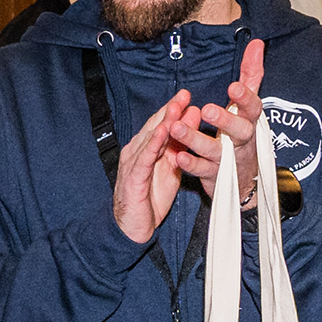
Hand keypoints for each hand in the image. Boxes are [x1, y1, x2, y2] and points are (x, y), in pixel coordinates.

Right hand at [111, 87, 197, 242]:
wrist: (133, 227)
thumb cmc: (149, 198)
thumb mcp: (170, 171)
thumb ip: (178, 150)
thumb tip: (188, 130)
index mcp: (146, 149)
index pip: (160, 125)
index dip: (173, 110)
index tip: (187, 96)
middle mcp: (137, 151)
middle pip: (155, 126)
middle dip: (170, 109)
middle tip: (184, 94)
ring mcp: (133, 163)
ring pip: (150, 138)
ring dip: (163, 122)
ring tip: (175, 107)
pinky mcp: (133, 177)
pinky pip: (144, 158)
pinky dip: (152, 143)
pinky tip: (162, 132)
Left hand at [160, 40, 267, 205]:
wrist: (244, 179)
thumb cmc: (241, 133)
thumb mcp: (247, 105)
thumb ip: (251, 75)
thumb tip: (256, 43)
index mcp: (249, 120)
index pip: (253, 108)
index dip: (245, 98)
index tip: (233, 86)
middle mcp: (241, 140)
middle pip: (239, 131)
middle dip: (224, 120)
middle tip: (207, 109)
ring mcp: (228, 159)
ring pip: (214, 151)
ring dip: (195, 139)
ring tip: (176, 128)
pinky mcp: (214, 175)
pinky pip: (202, 170)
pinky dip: (190, 164)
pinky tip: (177, 155)